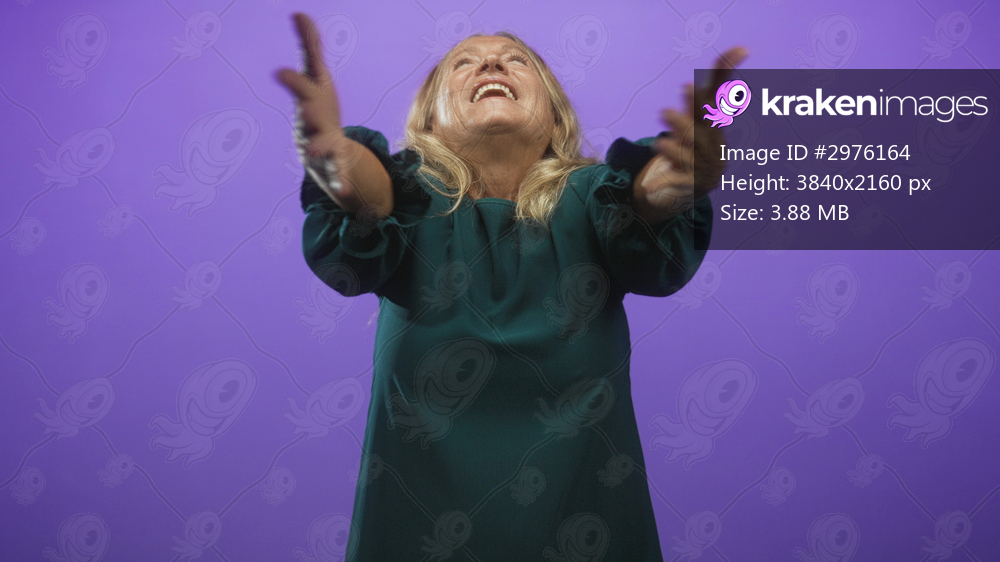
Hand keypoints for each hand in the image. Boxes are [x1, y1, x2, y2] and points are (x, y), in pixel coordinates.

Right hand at [276, 13, 356, 202]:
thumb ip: (310, 46)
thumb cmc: (317, 107)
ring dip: (320, 149)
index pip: (301, 87)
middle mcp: (311, 123)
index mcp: (310, 100)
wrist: (320, 149)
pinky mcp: (334, 166)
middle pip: (310, 117)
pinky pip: (337, 175)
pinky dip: (340, 183)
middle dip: (309, 112)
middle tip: (308, 109)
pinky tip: (347, 193)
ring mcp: (321, 145)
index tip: (280, 72)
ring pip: (320, 148)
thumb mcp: (316, 77)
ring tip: (315, 153)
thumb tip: (299, 13)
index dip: (292, 80)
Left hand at [634, 46, 748, 223]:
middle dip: (683, 123)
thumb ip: (697, 98)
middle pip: (699, 134)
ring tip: (660, 143)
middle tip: (664, 112)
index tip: (695, 80)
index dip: (704, 94)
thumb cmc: (694, 146)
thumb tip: (717, 65)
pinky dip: (661, 184)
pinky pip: (674, 182)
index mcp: (711, 126)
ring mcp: (701, 166)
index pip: (712, 105)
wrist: (693, 188)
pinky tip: (648, 188)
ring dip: (673, 150)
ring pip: (688, 158)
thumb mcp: (694, 120)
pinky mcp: (688, 185)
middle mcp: (710, 146)